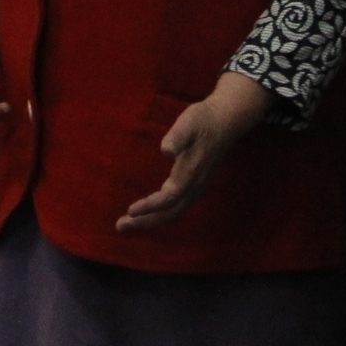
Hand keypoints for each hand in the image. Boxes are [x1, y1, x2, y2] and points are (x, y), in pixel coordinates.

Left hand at [116, 71, 272, 232]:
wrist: (225, 121)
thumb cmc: (203, 120)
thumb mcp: (189, 122)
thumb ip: (177, 136)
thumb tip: (165, 150)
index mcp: (191, 172)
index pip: (169, 197)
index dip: (150, 206)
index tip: (130, 210)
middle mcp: (194, 185)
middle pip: (170, 213)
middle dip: (145, 222)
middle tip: (120, 226)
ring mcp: (195, 188)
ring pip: (173, 213)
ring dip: (150, 222)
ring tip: (127, 225)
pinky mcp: (193, 187)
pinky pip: (175, 208)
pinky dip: (159, 216)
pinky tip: (145, 215)